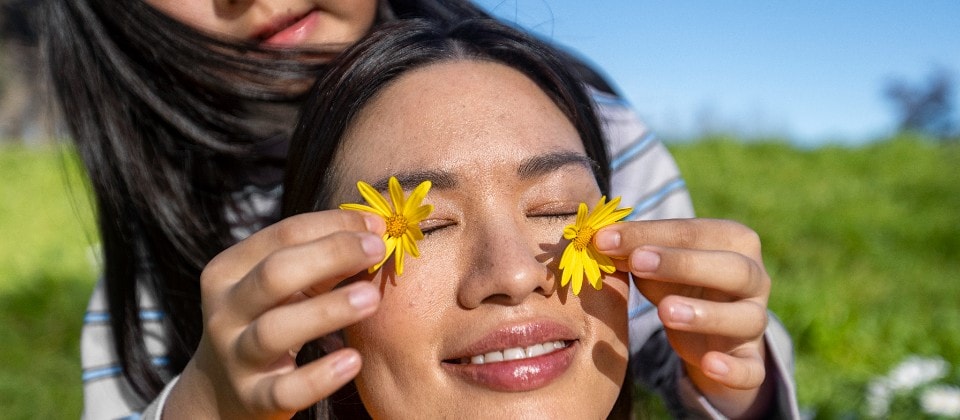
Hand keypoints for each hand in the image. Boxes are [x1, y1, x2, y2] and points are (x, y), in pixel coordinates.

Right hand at [164, 210, 385, 418]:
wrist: (222, 391)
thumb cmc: (267, 319)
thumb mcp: (284, 287)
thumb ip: (321, 260)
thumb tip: (374, 230)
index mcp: (229, 270)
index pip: (283, 235)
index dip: (333, 226)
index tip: (377, 225)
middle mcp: (225, 310)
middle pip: (274, 274)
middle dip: (330, 255)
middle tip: (378, 249)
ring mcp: (235, 356)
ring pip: (274, 330)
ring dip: (327, 311)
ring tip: (371, 299)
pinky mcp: (251, 398)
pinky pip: (284, 390)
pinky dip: (319, 377)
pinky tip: (353, 360)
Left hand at [594, 218, 772, 417]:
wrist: (707, 332)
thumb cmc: (678, 284)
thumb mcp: (656, 266)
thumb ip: (633, 251)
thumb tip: (598, 238)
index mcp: (733, 240)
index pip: (692, 232)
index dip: (648, 234)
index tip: (604, 238)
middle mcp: (754, 278)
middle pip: (732, 268)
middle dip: (682, 264)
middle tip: (638, 263)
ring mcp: (756, 320)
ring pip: (746, 317)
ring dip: (706, 314)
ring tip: (665, 312)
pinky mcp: (752, 359)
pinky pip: (753, 367)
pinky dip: (735, 369)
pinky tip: (710, 364)